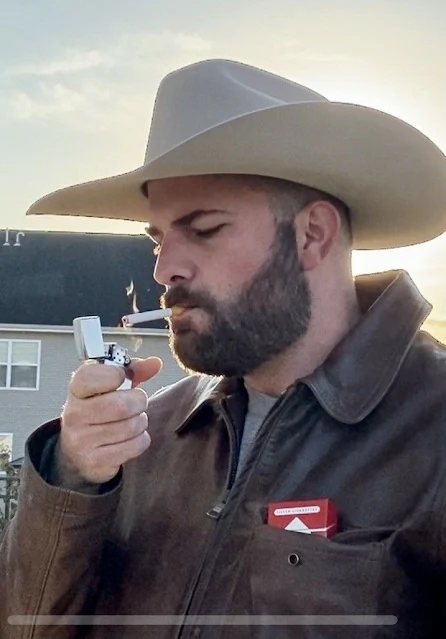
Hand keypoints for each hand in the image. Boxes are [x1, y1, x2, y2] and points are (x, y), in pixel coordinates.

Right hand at [56, 357, 161, 488]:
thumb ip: (133, 371)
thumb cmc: (98, 410)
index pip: (92, 376)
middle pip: (121, 405)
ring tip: (133, 419)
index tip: (122, 377)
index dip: (115, 374)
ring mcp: (82, 441)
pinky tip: (131, 437)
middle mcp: (74, 415)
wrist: (77, 450)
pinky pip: (135, 445)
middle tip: (137, 402)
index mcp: (77, 389)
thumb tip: (155, 363)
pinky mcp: (95, 461)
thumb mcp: (109, 386)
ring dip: (141, 421)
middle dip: (139, 401)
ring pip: (131, 426)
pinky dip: (141, 439)